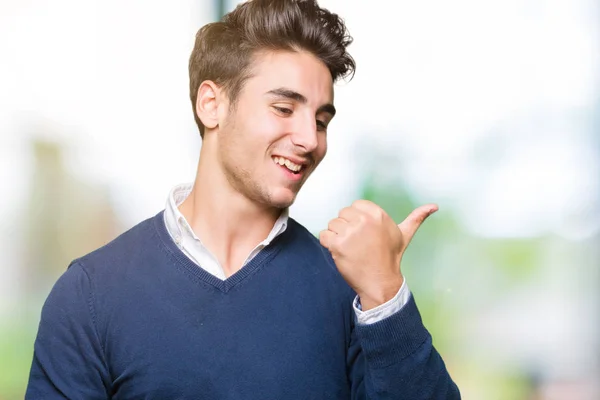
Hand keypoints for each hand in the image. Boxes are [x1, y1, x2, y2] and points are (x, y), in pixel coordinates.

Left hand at [319, 200, 437, 310]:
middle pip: (342, 214)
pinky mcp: (338, 245)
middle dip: (346, 227)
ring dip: (337, 237)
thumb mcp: (405, 235)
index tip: (365, 234)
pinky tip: (340, 252)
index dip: (356, 219)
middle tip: (358, 244)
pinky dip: (328, 244)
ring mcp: (351, 232)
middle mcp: (364, 220)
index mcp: (377, 214)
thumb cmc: (391, 257)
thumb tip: (434, 206)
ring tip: (351, 249)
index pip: (354, 206)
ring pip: (332, 224)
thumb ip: (416, 218)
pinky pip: (324, 235)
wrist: (381, 282)